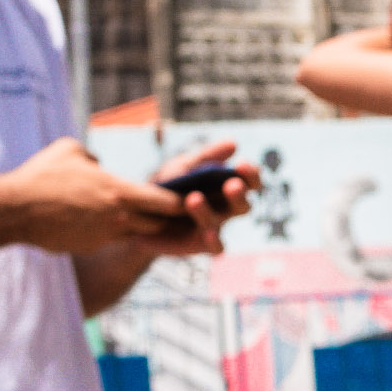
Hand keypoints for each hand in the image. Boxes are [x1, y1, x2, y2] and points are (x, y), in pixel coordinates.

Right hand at [0, 137, 189, 254]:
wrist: (13, 210)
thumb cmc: (41, 176)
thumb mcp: (69, 150)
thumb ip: (92, 156)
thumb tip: (98, 163)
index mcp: (121, 192)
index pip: (168, 202)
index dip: (181, 201)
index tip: (188, 198)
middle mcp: (120, 218)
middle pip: (160, 224)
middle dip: (167, 218)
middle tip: (172, 211)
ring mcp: (106, 236)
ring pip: (136, 233)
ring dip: (138, 226)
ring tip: (134, 214)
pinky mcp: (90, 247)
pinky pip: (109, 240)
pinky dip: (110, 233)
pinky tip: (97, 222)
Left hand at [134, 139, 253, 255]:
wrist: (140, 215)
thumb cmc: (168, 187)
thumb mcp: (183, 167)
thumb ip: (206, 157)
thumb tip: (234, 143)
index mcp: (225, 188)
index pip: (248, 183)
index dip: (251, 175)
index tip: (244, 165)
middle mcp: (225, 209)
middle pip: (243, 205)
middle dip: (239, 194)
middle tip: (232, 185)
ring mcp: (214, 227)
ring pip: (221, 222)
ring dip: (209, 210)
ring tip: (193, 198)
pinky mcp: (200, 245)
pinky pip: (216, 247)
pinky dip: (214, 241)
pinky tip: (208, 233)